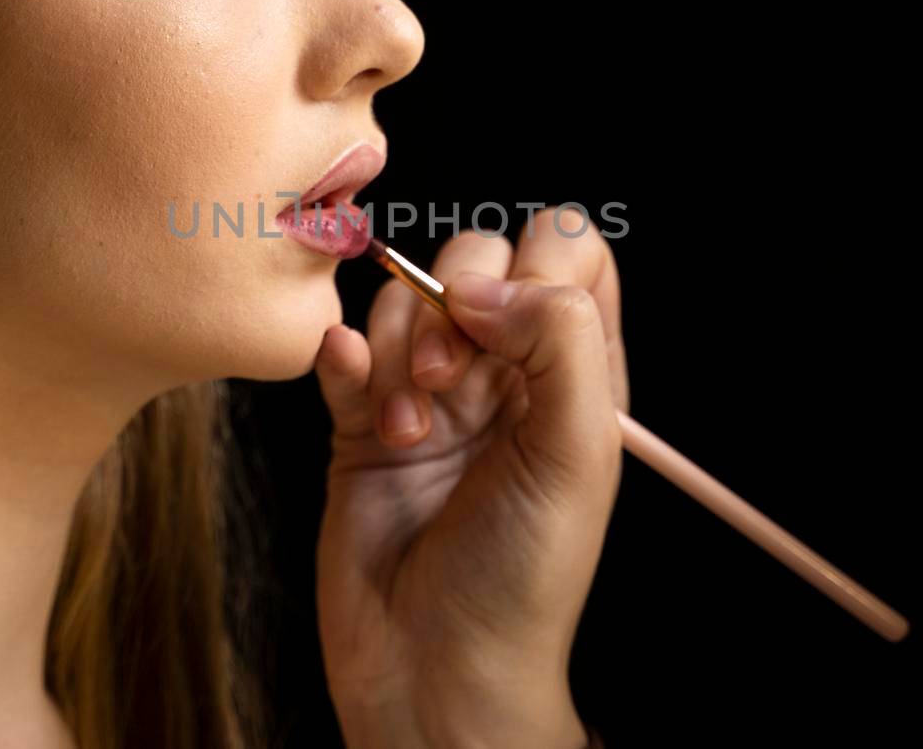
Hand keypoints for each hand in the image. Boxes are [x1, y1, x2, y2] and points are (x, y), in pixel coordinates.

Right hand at [314, 210, 628, 747]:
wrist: (434, 671)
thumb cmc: (523, 577)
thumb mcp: (577, 454)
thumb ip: (559, 339)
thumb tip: (489, 281)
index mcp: (572, 372)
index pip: (565, 252)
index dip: (533, 262)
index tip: (504, 319)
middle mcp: (505, 371)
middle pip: (474, 259)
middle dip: (451, 307)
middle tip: (451, 384)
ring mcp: (431, 392)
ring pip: (403, 300)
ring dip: (398, 353)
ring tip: (410, 431)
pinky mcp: (361, 421)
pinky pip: (345, 349)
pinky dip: (344, 361)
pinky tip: (362, 405)